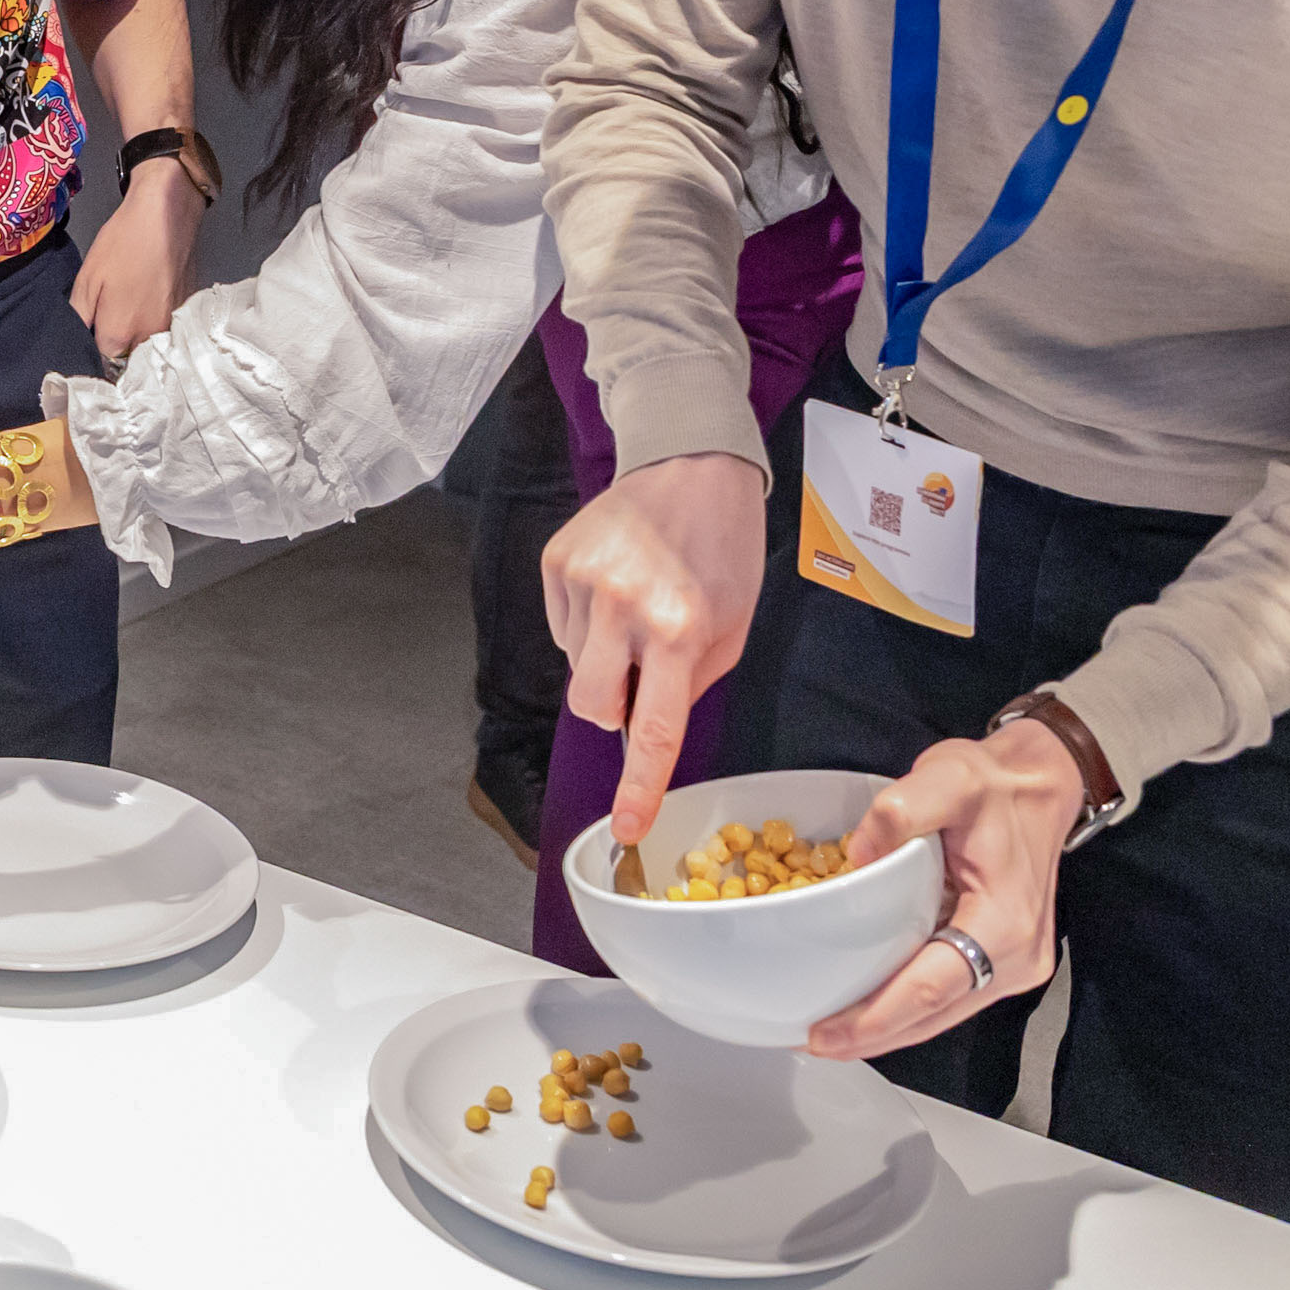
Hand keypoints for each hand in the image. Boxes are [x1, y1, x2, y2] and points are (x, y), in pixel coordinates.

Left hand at [69, 160, 200, 365]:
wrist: (168, 213)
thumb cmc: (125, 242)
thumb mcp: (87, 278)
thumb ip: (79, 317)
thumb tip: (78, 341)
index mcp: (119, 335)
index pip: (102, 362)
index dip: (95, 347)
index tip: (94, 331)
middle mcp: (149, 339)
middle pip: (128, 358)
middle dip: (118, 344)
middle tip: (113, 314)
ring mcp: (172, 328)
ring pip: (149, 345)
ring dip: (139, 334)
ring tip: (133, 303)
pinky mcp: (187, 312)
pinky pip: (167, 329)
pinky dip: (157, 320)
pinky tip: (151, 297)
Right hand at [545, 451, 768, 840]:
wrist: (689, 462)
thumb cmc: (723, 545)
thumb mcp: (734, 623)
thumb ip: (692, 682)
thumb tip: (644, 723)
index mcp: (681, 629)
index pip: (653, 729)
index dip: (638, 786)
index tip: (626, 827)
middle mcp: (624, 607)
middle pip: (591, 706)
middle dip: (612, 708)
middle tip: (642, 674)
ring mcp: (583, 582)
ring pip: (575, 666)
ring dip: (603, 658)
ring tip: (636, 610)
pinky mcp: (556, 561)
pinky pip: (561, 627)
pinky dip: (586, 625)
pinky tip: (615, 588)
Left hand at [800, 723, 1084, 1060]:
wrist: (1042, 783)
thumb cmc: (998, 785)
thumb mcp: (948, 776)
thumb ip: (900, 810)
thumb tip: (856, 856)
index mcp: (1003, 923)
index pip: (930, 989)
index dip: (875, 1019)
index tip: (825, 1035)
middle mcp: (1015, 957)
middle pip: (933, 1016)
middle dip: (871, 1036)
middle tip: (811, 1043)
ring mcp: (1012, 964)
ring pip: (941, 1013)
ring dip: (886, 1028)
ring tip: (829, 1035)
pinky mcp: (1001, 959)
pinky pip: (947, 995)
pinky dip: (905, 1007)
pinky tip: (866, 1007)